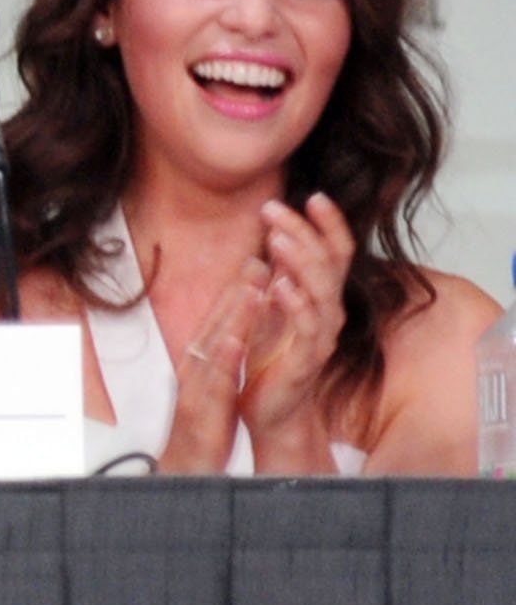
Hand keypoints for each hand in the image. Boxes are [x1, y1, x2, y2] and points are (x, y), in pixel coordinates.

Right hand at [161, 261, 267, 473]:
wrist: (184, 473)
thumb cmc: (203, 431)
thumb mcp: (215, 389)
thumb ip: (223, 360)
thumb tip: (235, 333)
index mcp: (201, 364)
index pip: (219, 323)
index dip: (238, 292)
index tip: (258, 263)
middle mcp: (194, 371)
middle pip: (214, 325)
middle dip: (236, 293)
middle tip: (258, 260)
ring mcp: (194, 390)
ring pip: (212, 347)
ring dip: (230, 318)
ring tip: (251, 290)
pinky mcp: (199, 413)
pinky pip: (211, 383)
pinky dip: (223, 361)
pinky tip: (235, 342)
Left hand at [241, 193, 352, 466]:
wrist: (272, 409)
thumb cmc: (272, 357)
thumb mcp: (273, 307)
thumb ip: (281, 273)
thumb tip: (278, 234)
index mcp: (320, 295)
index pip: (333, 251)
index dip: (328, 223)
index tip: (313, 195)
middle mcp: (329, 311)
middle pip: (328, 262)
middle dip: (304, 232)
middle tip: (275, 207)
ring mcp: (321, 335)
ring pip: (320, 291)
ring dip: (300, 262)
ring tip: (278, 238)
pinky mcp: (307, 359)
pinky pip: (306, 327)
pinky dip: (294, 304)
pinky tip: (278, 285)